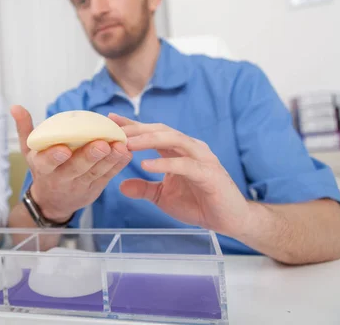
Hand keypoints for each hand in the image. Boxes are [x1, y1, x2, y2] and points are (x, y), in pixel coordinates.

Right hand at [11, 106, 131, 221]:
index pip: (47, 163)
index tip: (63, 149)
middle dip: (89, 157)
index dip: (54, 157)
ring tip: (120, 146)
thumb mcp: (29, 151)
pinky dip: (118, 165)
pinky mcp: (95, 188)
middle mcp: (60, 179)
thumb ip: (25, 129)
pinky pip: (108, 176)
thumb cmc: (43, 169)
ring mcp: (80, 186)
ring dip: (109, 160)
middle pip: (76, 168)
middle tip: (101, 144)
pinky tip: (126, 153)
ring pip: (96, 173)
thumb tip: (15, 106)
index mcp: (43, 168)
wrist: (53, 202)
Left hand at [109, 113, 250, 236]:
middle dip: (136, 129)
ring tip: (126, 143)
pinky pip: (184, 164)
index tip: (110, 119)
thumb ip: (144, 188)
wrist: (230, 220)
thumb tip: (122, 186)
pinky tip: (146, 164)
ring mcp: (202, 158)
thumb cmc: (198, 203)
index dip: (132, 125)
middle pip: (161, 130)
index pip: (152, 132)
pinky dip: (164, 163)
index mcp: (178, 150)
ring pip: (173, 140)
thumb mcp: (163, 196)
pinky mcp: (209, 174)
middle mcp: (190, 148)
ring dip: (148, 140)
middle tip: (113, 129)